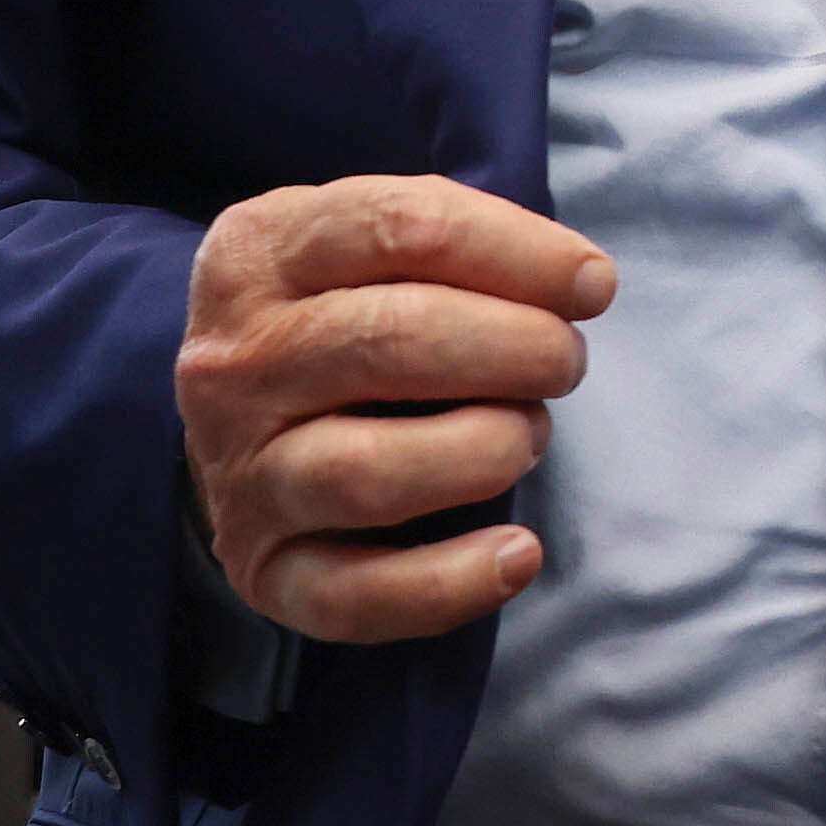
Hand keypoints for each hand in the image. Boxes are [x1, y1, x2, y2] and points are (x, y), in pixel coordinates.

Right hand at [177, 177, 615, 642]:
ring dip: (485, 451)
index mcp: (259, 252)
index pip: (401, 228)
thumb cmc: (344, 311)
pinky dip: (448, 584)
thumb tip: (581, 282)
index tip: (592, 284)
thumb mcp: (372, 242)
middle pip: (389, 340)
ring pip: (368, 472)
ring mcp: (240, 472)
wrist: (239, 416)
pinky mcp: (263, 568)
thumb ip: (462, 240)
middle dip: (515, 348)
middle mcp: (234, 362)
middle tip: (563, 362)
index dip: (518, 253)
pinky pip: (353, 597)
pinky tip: (518, 554)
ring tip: (528, 435)